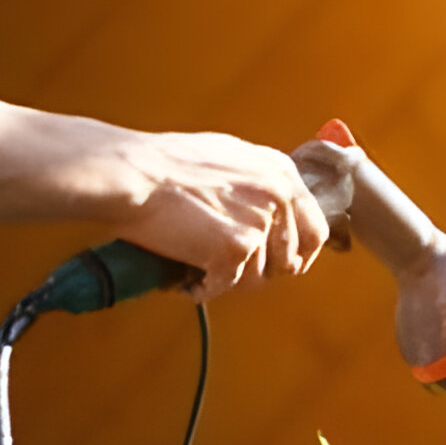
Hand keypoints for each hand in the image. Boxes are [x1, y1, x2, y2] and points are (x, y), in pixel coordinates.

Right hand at [110, 131, 328, 300]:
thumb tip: (275, 209)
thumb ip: (259, 182)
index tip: (281, 266)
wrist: (131, 173)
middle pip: (290, 260)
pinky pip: (227, 285)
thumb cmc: (164, 164)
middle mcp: (279, 195)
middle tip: (231, 271)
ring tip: (197, 266)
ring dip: (227, 279)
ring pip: (256, 277)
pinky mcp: (237, 246)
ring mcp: (260, 221)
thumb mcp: (229, 157)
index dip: (297, 254)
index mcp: (282, 172)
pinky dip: (204, 288)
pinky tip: (187, 279)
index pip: (314, 229)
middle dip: (262, 273)